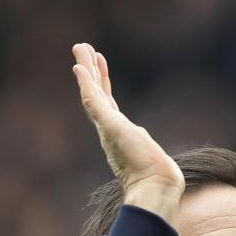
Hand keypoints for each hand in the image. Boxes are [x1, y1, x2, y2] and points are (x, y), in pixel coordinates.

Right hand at [72, 43, 183, 223]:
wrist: (155, 188)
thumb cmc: (156, 178)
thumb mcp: (151, 156)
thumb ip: (146, 149)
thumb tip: (147, 144)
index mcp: (118, 133)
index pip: (107, 101)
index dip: (101, 81)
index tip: (98, 61)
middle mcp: (109, 129)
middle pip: (97, 93)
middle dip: (89, 70)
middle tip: (81, 47)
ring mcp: (107, 128)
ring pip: (92, 93)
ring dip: (86, 70)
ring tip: (80, 47)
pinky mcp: (109, 127)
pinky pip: (93, 101)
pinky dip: (86, 85)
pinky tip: (79, 68)